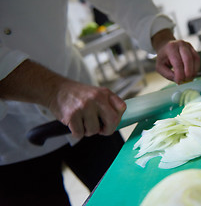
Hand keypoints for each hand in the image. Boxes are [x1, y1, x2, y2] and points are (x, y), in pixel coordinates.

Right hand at [0, 59, 125, 137]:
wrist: (56, 89)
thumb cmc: (78, 95)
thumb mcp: (96, 93)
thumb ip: (108, 104)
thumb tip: (116, 122)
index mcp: (104, 93)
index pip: (122, 108)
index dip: (117, 119)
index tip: (110, 122)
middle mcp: (96, 98)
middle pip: (112, 121)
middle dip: (107, 130)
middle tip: (101, 130)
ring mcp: (84, 106)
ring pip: (94, 130)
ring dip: (88, 131)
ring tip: (82, 122)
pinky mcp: (72, 115)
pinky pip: (79, 134)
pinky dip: (77, 133)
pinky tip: (74, 124)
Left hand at [152, 29, 200, 83]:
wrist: (166, 47)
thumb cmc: (163, 58)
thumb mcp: (160, 67)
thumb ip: (168, 74)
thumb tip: (179, 80)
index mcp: (170, 48)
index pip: (177, 62)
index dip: (180, 74)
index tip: (179, 82)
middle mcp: (180, 44)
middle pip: (188, 59)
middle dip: (188, 72)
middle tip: (186, 80)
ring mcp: (188, 46)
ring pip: (195, 59)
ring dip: (193, 71)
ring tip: (189, 78)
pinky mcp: (193, 49)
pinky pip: (197, 59)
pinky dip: (196, 68)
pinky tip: (192, 74)